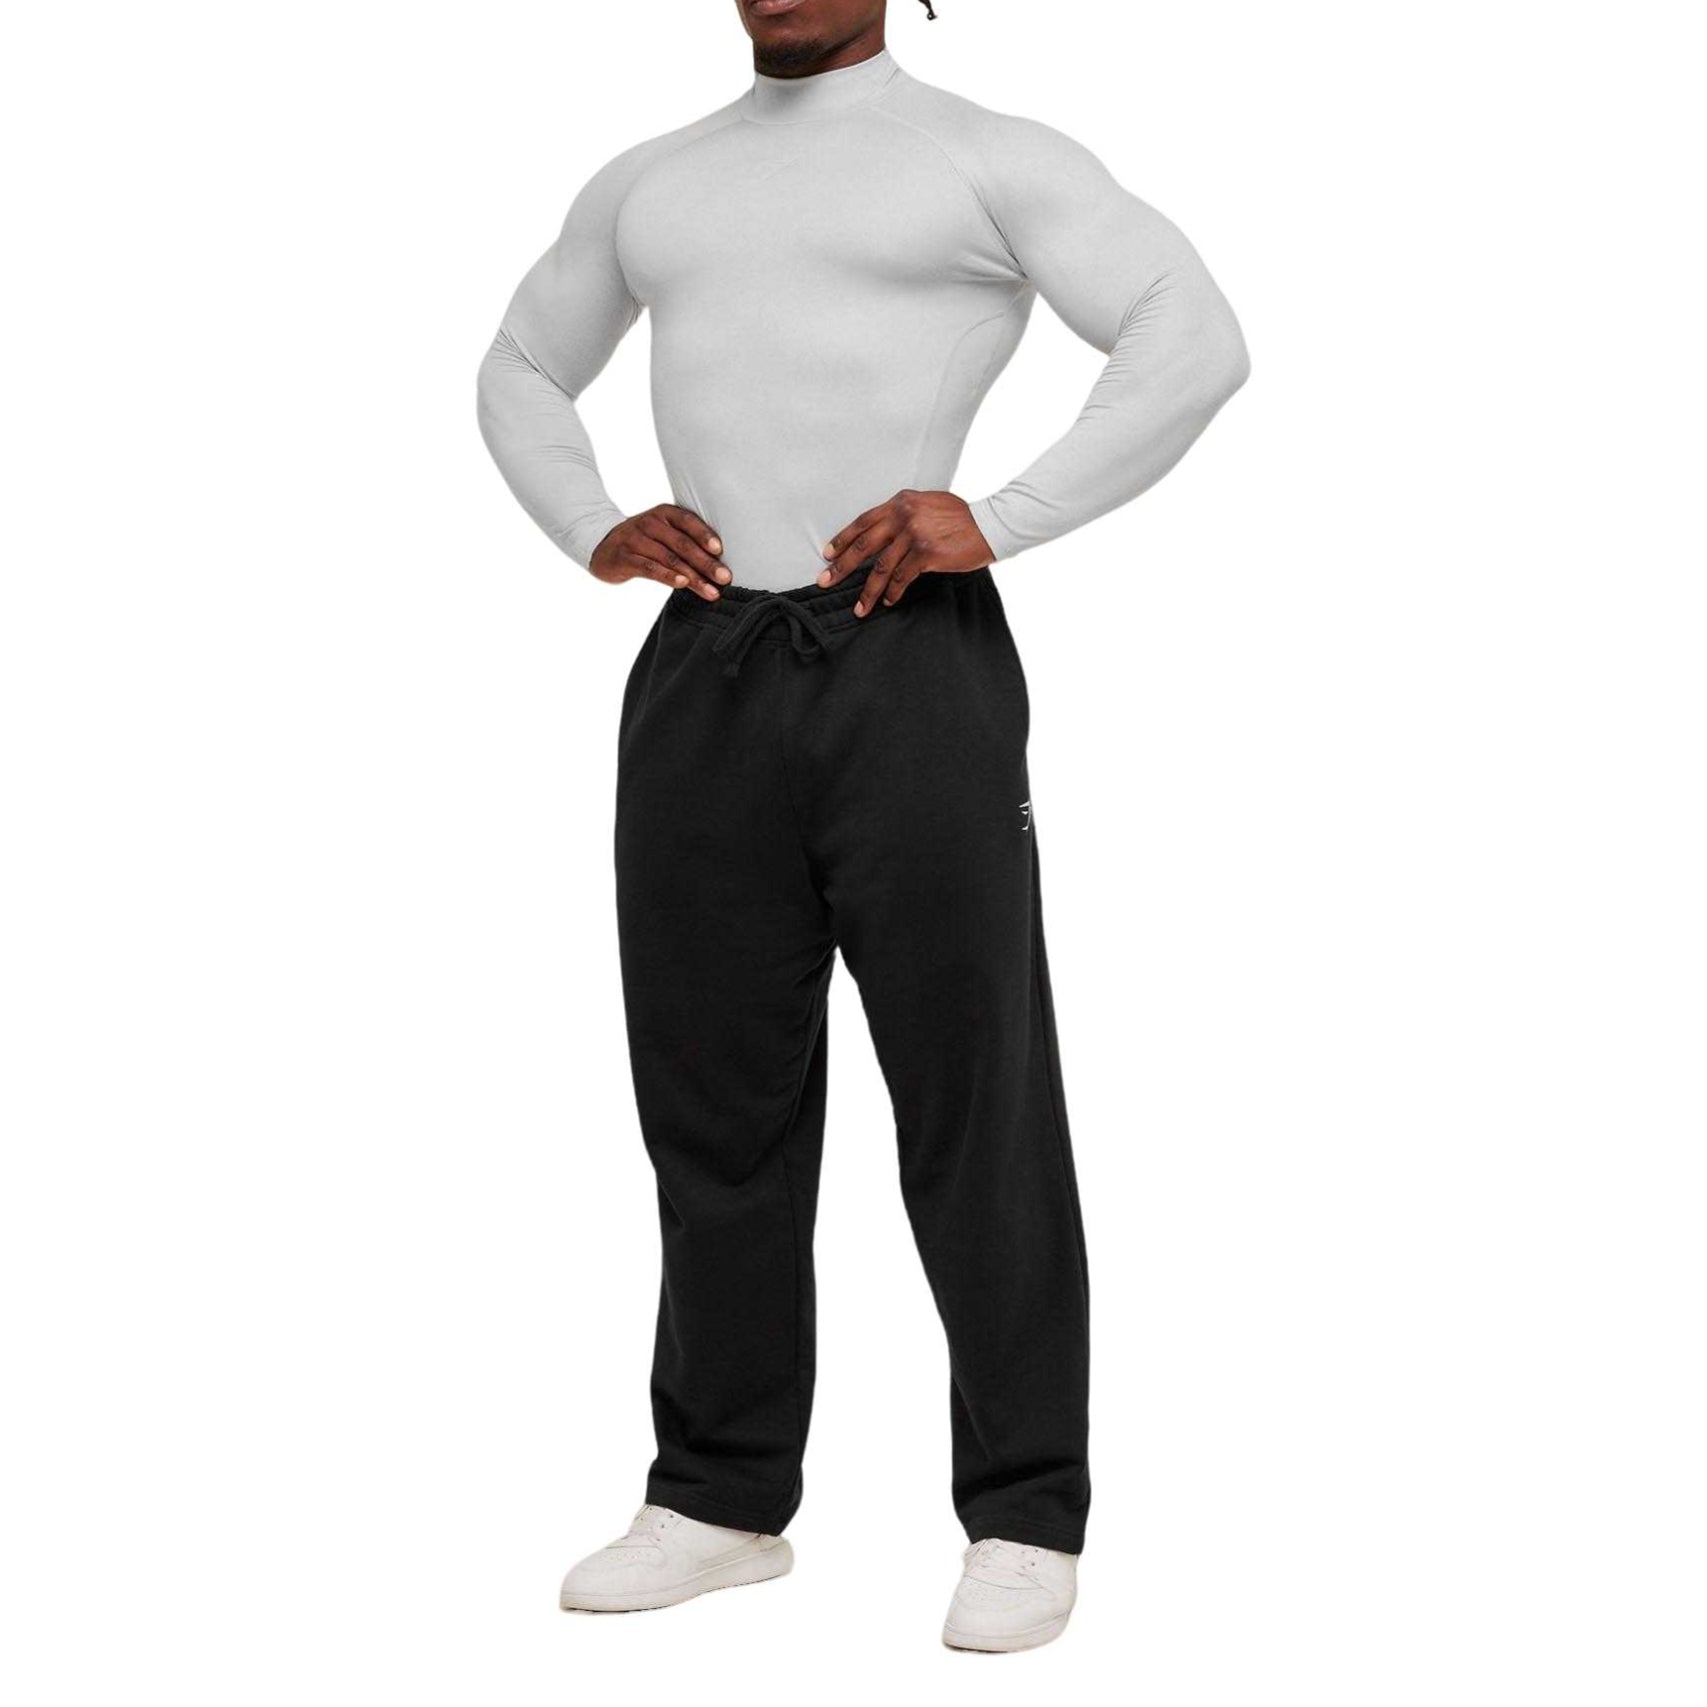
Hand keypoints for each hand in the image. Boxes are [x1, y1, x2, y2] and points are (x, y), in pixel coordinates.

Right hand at [590, 505, 731, 600]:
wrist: (602, 546)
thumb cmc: (644, 542)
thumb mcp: (663, 533)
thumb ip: (685, 541)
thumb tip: (719, 564)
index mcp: (664, 513)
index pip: (688, 521)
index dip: (705, 535)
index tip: (721, 550)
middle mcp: (650, 523)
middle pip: (683, 544)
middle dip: (706, 563)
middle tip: (725, 578)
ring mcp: (636, 540)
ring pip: (670, 559)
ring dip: (694, 577)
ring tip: (711, 591)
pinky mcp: (625, 558)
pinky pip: (650, 568)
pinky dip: (668, 576)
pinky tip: (682, 584)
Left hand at [818, 490, 994, 616]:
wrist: (989, 524)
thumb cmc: (961, 517)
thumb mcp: (928, 505)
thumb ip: (905, 515)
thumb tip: (884, 535)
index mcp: (901, 502)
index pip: (863, 522)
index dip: (842, 539)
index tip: (828, 554)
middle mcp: (904, 516)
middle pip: (864, 545)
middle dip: (842, 566)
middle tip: (826, 581)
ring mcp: (914, 535)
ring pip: (881, 568)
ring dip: (868, 591)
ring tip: (859, 608)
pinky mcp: (926, 554)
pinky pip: (902, 578)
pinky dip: (893, 592)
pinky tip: (888, 601)